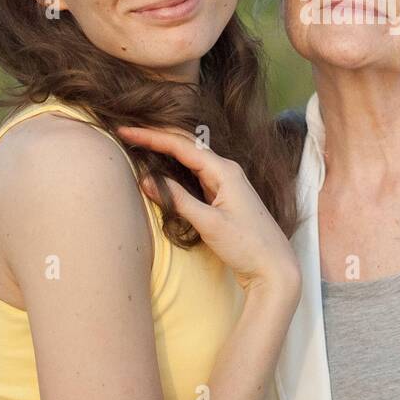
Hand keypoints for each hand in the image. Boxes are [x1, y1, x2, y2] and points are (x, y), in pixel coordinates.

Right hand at [114, 125, 300, 298]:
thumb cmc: (247, 245)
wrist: (274, 268)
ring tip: (138, 143)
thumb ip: (177, 200)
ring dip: (165, 150)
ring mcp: (226, 184)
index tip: (125, 131)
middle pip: (186, 145)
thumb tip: (146, 180)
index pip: (181, 145)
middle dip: (156, 136)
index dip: (151, 136)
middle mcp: (226, 171)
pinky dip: (175, 168)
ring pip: (190, 159)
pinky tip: (163, 167)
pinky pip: (195, 175)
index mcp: (224, 170)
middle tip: (127, 132)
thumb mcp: (209, 223)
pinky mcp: (223, 197)